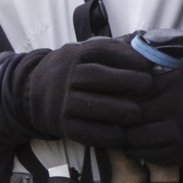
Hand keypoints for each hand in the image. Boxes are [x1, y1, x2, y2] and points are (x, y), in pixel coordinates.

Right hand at [12, 36, 153, 147]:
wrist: (33, 92)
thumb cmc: (72, 71)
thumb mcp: (84, 52)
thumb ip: (113, 50)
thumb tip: (148, 48)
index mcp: (73, 55)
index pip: (100, 51)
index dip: (127, 57)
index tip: (148, 65)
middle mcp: (65, 76)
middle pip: (95, 76)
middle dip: (126, 80)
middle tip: (148, 85)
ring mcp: (62, 102)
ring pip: (92, 105)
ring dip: (118, 110)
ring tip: (136, 112)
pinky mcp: (63, 125)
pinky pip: (87, 132)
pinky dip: (106, 134)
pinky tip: (122, 133)